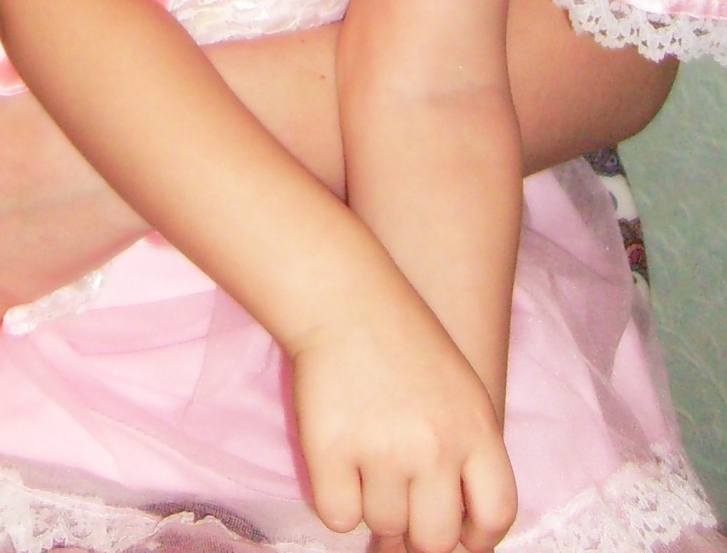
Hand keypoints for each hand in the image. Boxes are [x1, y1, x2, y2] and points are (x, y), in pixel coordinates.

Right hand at [291, 289, 516, 552]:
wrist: (343, 298)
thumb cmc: (405, 343)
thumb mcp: (461, 391)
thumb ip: (467, 456)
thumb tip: (452, 537)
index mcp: (476, 429)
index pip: (496, 515)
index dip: (476, 537)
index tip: (457, 533)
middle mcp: (435, 446)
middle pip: (436, 539)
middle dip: (417, 533)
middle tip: (400, 502)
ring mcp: (382, 449)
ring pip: (383, 526)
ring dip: (374, 506)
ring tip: (366, 461)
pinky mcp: (331, 450)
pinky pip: (338, 517)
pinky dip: (336, 501)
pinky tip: (339, 464)